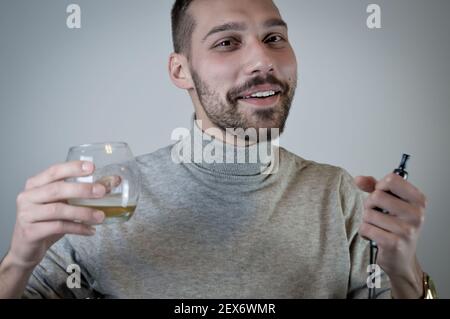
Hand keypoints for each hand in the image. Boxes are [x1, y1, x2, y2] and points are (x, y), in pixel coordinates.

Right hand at [8, 161, 110, 269]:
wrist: (26, 247)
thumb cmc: (46, 221)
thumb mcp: (63, 204)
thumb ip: (82, 194)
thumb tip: (113, 182)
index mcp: (35, 184)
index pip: (54, 171)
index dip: (73, 168)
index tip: (92, 167)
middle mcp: (28, 196)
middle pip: (57, 189)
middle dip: (82, 189)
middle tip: (102, 191)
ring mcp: (26, 214)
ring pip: (58, 210)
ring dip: (83, 212)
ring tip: (101, 216)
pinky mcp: (30, 232)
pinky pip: (58, 227)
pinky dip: (77, 228)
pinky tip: (90, 230)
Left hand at [355, 173, 426, 297]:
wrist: (401, 259)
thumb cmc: (395, 228)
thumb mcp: (389, 203)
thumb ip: (374, 187)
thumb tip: (358, 179)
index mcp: (418, 200)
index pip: (392, 179)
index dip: (379, 186)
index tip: (381, 195)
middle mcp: (416, 214)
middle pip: (377, 196)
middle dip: (369, 205)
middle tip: (377, 215)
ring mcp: (406, 230)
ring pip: (368, 213)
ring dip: (367, 221)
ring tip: (378, 227)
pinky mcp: (394, 243)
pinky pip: (365, 228)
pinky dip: (365, 232)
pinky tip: (374, 237)